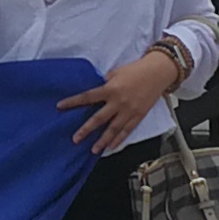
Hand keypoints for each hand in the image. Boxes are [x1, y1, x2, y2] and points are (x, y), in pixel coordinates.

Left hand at [57, 45, 189, 154]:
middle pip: (99, 118)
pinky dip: (119, 140)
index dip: (73, 102)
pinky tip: (111, 147)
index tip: (60, 106)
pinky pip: (127, 131)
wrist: (158, 72)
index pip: (87, 97)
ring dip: (102, 141)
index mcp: (110, 89)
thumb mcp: (116, 72)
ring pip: (113, 129)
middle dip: (86, 130)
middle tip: (76, 139)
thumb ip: (105, 83)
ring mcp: (129, 111)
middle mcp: (118, 102)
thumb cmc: (136, 69)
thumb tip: (97, 92)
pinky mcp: (138, 116)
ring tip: (93, 150)